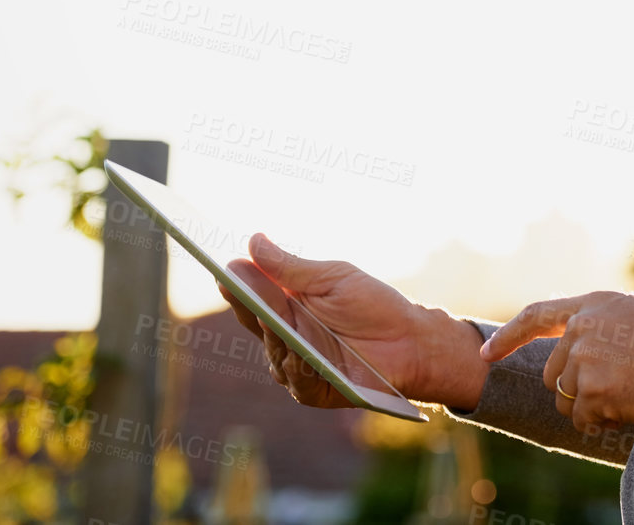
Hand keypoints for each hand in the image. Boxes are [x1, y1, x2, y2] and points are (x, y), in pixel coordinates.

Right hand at [218, 232, 488, 410]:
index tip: (223, 270)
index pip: (252, 298)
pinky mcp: (314, 391)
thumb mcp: (333, 278)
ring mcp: (297, 366)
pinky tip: (296, 353)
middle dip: (247, 306)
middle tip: (237, 287)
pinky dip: (296, 367)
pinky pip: (297, 381)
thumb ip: (291, 268)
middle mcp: (285, 339)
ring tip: (273, 319)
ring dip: (274, 336)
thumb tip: (253, 241)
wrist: (411, 339)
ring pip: (274, 352)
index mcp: (286, 310)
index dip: (236, 286)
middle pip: (256, 324)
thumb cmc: (373, 305)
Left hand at [479, 290, 633, 431]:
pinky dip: (603, 422)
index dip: (509, 336)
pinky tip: (631, 407)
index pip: (537, 316)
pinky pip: (584, 420)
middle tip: (615, 390)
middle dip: (576, 390)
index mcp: (592, 305)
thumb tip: (570, 364)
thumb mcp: (633, 318)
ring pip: (568, 401)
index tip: (487, 354)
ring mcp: (584, 359)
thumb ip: (598, 330)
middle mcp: (581, 329)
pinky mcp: (592, 390)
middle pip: (555, 374)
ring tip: (630, 393)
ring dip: (593, 407)